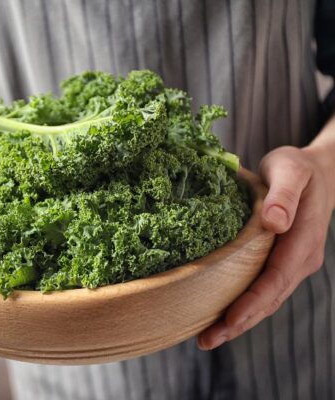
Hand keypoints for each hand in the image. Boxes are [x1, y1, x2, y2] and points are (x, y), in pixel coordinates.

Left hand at [198, 145, 334, 349]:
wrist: (316, 172)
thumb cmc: (298, 167)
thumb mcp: (290, 170)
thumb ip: (283, 195)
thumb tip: (274, 222)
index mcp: (303, 241)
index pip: (275, 280)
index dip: (252, 302)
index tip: (229, 320)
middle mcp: (299, 260)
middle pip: (268, 299)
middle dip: (238, 323)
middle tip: (205, 341)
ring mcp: (291, 264)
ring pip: (264, 300)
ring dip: (238, 321)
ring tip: (206, 338)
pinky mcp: (279, 262)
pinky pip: (260, 289)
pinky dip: (241, 306)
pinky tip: (217, 314)